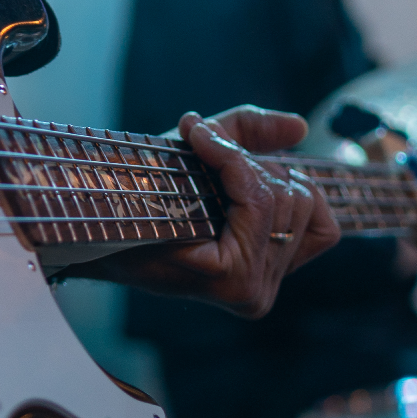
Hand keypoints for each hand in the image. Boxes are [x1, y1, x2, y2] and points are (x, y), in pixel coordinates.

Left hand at [69, 106, 340, 317]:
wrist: (95, 207)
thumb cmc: (144, 190)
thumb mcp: (208, 155)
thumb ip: (254, 137)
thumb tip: (300, 126)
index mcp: (263, 271)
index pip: (321, 220)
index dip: (283, 177)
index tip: (227, 153)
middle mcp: (262, 291)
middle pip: (302, 203)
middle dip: (256, 167)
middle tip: (206, 154)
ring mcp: (250, 290)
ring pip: (282, 197)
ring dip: (240, 163)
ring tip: (200, 159)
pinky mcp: (232, 280)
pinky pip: (257, 200)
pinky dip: (232, 164)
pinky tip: (201, 151)